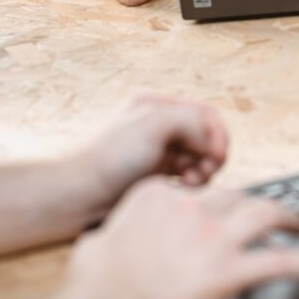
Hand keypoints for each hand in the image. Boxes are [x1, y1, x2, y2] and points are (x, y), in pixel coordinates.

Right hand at [67, 180, 298, 298]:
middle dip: (252, 203)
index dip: (208, 203)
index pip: (194, 191)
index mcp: (158, 197)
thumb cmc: (95, 286)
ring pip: (264, 213)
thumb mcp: (95, 246)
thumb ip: (106, 237)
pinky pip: (278, 261)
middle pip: (234, 196)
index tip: (215, 211)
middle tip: (265, 213)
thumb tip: (99, 243)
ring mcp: (214, 236)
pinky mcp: (230, 268)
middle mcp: (191, 208)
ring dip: (288, 216)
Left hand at [73, 97, 229, 216]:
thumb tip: (211, 143)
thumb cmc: (111, 156)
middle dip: (211, 154)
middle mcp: (160, 126)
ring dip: (203, 169)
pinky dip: (193, 181)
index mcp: (158, 105)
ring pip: (199, 157)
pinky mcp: (156, 174)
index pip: (205, 113)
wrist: (80, 193)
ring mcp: (159, 151)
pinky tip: (183, 187)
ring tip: (192, 181)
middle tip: (205, 171)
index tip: (216, 156)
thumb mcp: (154, 124)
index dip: (217, 134)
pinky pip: (188, 174)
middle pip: (205, 136)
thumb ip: (191, 121)